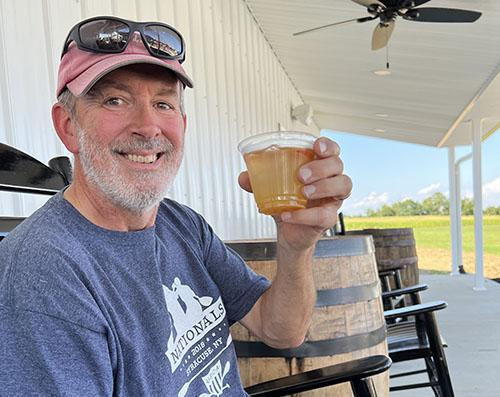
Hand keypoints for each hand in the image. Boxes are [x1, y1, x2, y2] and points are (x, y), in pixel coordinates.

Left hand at [238, 137, 351, 252]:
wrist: (288, 230)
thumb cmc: (286, 201)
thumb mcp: (270, 187)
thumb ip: (257, 180)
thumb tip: (243, 176)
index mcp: (319, 166)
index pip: (332, 150)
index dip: (328, 146)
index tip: (316, 147)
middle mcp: (331, 179)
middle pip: (338, 165)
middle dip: (321, 167)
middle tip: (301, 174)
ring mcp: (333, 199)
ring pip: (343, 186)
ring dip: (323, 186)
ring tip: (303, 192)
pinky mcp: (329, 218)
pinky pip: (324, 215)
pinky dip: (304, 215)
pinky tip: (287, 215)